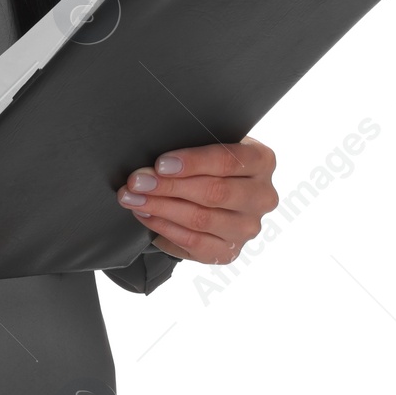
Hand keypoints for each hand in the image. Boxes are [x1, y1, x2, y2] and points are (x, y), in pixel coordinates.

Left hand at [116, 135, 278, 264]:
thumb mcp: (208, 143)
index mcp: (261, 160)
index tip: (160, 164)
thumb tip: (155, 159)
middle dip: (168, 187)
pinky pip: (195, 243)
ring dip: (160, 208)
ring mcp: (248, 227)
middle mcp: (262, 196)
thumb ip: (192, 144)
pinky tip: (145, 216)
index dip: (192, 163)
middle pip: (214, 193)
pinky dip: (165, 228)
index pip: (227, 161)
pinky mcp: (230, 251)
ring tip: (133, 198)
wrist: (214, 191)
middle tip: (137, 181)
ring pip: (201, 220)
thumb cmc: (208, 161)